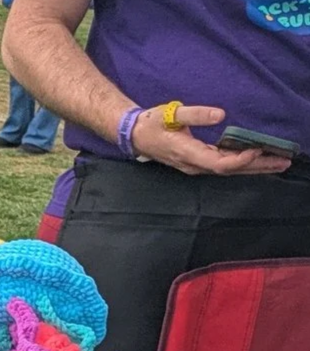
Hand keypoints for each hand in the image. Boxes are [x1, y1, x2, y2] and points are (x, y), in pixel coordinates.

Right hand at [132, 104, 292, 175]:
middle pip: (230, 170)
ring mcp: (196, 165)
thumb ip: (196, 113)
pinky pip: (223, 165)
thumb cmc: (152, 123)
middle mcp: (194, 165)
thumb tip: (221, 114)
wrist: (134, 135)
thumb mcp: (171, 113)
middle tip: (283, 162)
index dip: (240, 159)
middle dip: (257, 167)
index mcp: (188, 153)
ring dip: (254, 167)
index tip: (258, 149)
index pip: (219, 163)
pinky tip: (256, 159)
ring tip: (277, 162)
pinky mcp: (198, 161)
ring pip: (229, 170)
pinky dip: (242, 163)